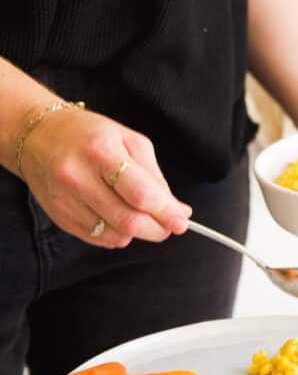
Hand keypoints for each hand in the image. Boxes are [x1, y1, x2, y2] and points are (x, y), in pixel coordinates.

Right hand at [20, 106, 190, 248]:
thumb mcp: (129, 141)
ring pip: (115, 235)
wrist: (38, 136)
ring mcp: (65, 200)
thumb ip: (156, 178)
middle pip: (128, 221)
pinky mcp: (59, 217)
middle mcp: (78, 177)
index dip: (166, 213)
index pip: (141, 194)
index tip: (182, 221)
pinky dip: (118, 234)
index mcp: (101, 152)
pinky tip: (119, 217)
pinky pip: (99, 239)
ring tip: (142, 216)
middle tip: (170, 226)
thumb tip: (179, 211)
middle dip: (157, 229)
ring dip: (138, 232)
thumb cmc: (91, 135)